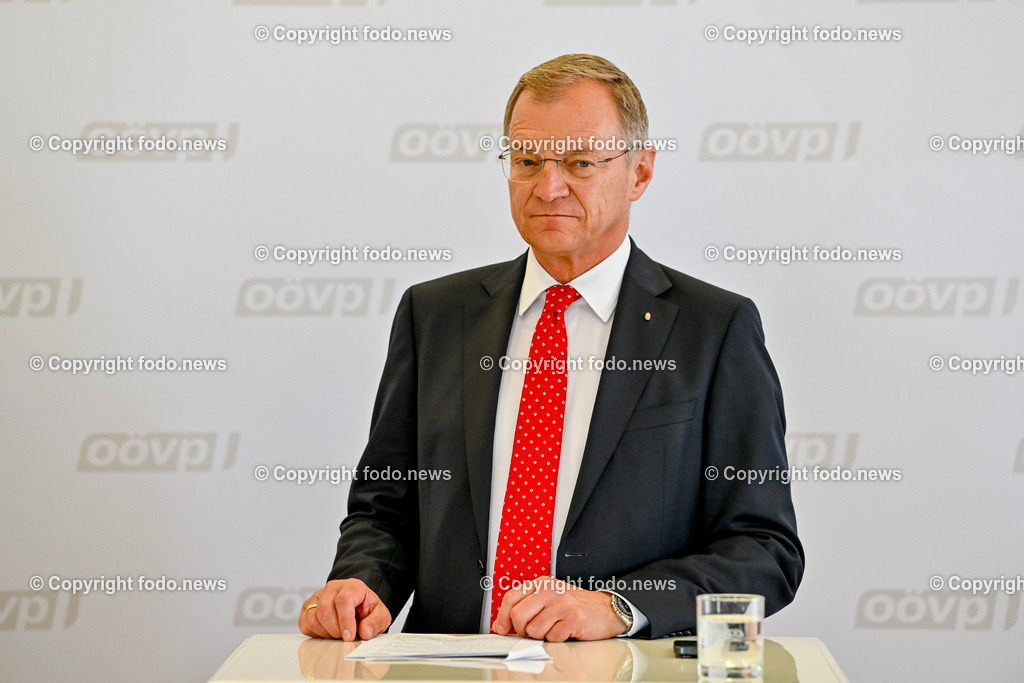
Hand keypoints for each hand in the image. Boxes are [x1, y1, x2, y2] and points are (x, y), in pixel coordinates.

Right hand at [299, 578, 391, 640]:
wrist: (358, 607)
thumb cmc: (367, 610)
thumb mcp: (381, 615)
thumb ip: (376, 622)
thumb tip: (364, 632)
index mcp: (352, 586)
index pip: (343, 600)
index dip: (345, 621)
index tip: (349, 636)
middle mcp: (332, 588)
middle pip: (324, 610)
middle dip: (335, 630)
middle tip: (345, 637)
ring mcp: (317, 597)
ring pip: (312, 618)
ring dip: (325, 633)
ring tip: (337, 634)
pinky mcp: (307, 607)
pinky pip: (304, 624)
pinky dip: (315, 634)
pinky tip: (328, 632)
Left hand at [491, 576, 628, 641]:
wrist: (606, 609)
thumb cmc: (576, 606)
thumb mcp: (549, 599)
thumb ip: (527, 607)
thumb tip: (502, 624)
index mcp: (541, 584)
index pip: (511, 598)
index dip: (503, 617)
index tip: (502, 629)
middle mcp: (549, 590)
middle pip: (518, 615)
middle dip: (522, 631)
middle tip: (532, 632)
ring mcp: (561, 603)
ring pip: (534, 630)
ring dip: (542, 636)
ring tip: (554, 629)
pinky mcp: (573, 617)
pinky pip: (552, 637)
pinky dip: (557, 639)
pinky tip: (566, 631)